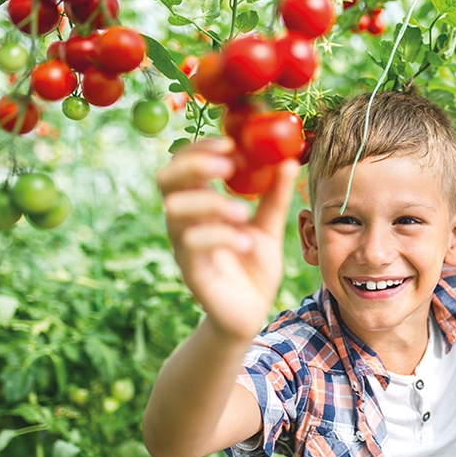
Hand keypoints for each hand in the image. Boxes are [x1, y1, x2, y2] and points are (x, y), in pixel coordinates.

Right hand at [156, 137, 300, 340]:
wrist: (250, 314)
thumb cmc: (253, 268)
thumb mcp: (269, 228)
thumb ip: (275, 196)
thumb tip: (289, 160)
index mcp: (200, 204)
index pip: (184, 164)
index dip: (200, 148)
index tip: (231, 142)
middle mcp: (185, 222)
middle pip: (166, 180)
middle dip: (194, 166)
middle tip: (228, 166)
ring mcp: (183, 246)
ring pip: (176, 211)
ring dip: (211, 204)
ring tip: (243, 214)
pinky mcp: (190, 270)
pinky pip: (192, 245)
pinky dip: (220, 237)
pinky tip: (246, 243)